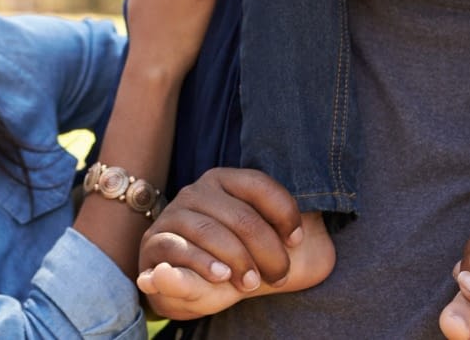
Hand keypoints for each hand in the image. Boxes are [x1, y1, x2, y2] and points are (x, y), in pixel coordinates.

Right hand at [137, 169, 332, 318]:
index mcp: (226, 181)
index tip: (296, 242)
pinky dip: (203, 264)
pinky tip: (221, 277)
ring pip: (209, 231)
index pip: (259, 185)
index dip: (284, 213)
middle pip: (241, 216)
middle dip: (267, 251)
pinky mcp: (155, 241)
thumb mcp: (270, 244)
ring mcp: (174, 214)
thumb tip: (315, 224)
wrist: (191, 288)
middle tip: (279, 277)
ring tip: (252, 283)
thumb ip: (293, 231)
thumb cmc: (237, 260)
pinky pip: (180, 248)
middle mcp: (198, 191)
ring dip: (237, 260)